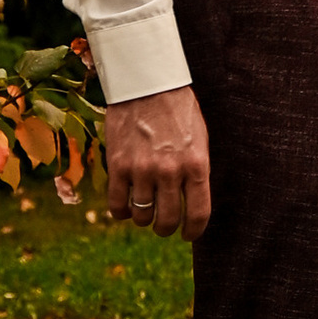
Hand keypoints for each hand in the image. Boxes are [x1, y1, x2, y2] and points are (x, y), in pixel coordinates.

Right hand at [104, 82, 211, 238]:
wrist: (148, 83)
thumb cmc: (178, 110)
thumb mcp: (200, 139)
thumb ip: (196, 171)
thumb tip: (192, 204)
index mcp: (196, 164)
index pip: (198, 214)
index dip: (193, 232)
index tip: (188, 235)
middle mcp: (170, 171)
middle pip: (167, 220)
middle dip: (166, 228)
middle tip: (164, 225)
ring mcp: (142, 170)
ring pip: (141, 216)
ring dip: (143, 218)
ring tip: (145, 211)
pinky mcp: (118, 166)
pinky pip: (117, 205)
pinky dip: (121, 212)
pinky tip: (125, 208)